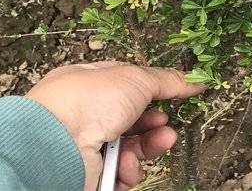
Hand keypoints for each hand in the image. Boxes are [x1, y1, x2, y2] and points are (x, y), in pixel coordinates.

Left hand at [26, 61, 204, 190]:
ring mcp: (87, 145)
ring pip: (129, 148)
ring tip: (161, 141)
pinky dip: (129, 170)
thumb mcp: (134, 78)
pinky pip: (121, 173)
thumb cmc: (84, 101)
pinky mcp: (91, 174)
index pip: (125, 84)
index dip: (149, 90)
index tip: (172, 94)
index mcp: (89, 82)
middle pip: (131, 119)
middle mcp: (85, 113)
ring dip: (149, 146)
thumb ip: (166, 80)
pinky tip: (128, 164)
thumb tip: (192, 80)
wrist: (58, 145)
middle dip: (153, 123)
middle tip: (165, 124)